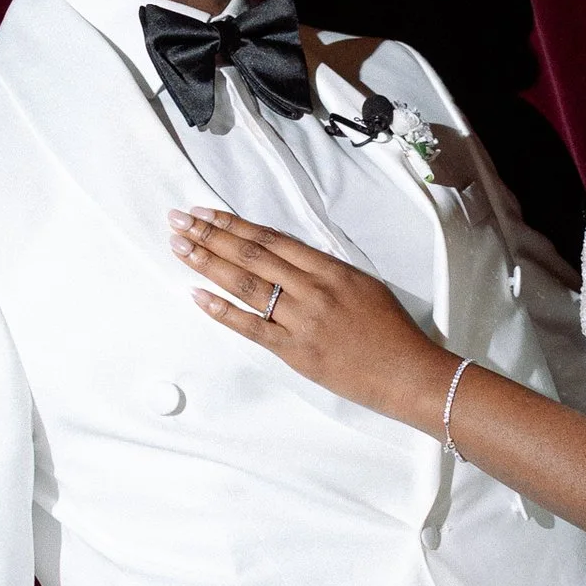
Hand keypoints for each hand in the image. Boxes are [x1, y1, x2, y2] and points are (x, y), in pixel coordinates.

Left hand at [170, 208, 455, 428]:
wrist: (408, 373)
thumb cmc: (390, 331)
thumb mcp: (363, 286)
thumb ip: (324, 272)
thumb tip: (286, 261)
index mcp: (331, 269)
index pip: (271, 239)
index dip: (234, 224)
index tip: (205, 212)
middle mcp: (313, 289)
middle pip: (252, 256)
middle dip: (210, 235)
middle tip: (178, 221)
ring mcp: (302, 320)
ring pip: (247, 285)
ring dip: (208, 264)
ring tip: (180, 248)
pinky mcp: (295, 352)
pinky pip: (251, 327)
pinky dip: (222, 311)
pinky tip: (197, 295)